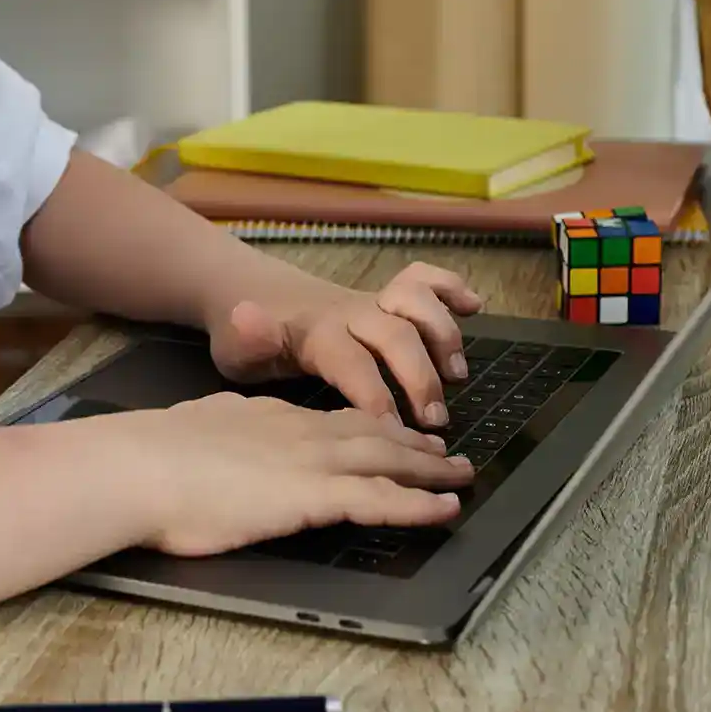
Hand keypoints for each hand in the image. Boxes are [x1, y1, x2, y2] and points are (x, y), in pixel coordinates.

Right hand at [116, 392, 473, 555]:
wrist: (140, 467)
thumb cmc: (152, 456)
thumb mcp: (197, 427)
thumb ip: (223, 431)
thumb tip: (223, 437)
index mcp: (270, 418)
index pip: (332, 421)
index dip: (369, 426)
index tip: (392, 430)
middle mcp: (300, 432)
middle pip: (372, 435)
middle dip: (413, 444)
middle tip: (445, 451)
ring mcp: (311, 462)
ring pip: (387, 461)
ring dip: (429, 470)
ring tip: (460, 475)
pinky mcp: (314, 496)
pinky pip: (380, 500)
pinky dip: (418, 505)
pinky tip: (445, 510)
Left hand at [208, 262, 483, 430]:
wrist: (250, 294)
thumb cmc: (248, 340)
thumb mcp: (236, 350)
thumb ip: (250, 339)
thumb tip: (248, 316)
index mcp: (315, 333)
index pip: (351, 362)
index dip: (374, 395)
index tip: (393, 431)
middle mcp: (350, 312)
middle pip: (395, 334)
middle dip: (420, 375)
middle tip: (435, 420)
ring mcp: (372, 301)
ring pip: (416, 302)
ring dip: (443, 335)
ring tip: (457, 375)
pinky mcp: (386, 297)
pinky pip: (424, 280)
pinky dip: (452, 288)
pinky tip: (474, 308)